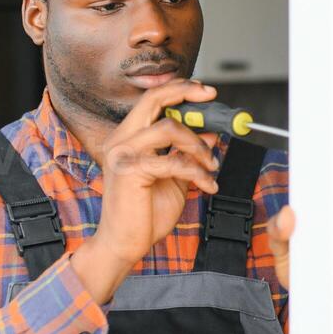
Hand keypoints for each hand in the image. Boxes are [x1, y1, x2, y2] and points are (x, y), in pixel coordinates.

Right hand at [72, 78, 220, 302]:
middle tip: (211, 97)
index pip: (152, 100)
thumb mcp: (175, 178)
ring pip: (168, 128)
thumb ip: (188, 155)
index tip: (205, 91)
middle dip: (186, 93)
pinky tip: (208, 184)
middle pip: (153, 99)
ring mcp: (122, 154)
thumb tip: (211, 134)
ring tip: (211, 164)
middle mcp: (121, 140)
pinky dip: (198, 172)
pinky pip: (174, 161)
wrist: (125, 244)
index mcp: (128, 137)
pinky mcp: (130, 171)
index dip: (179, 89)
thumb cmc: (145, 213)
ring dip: (198, 144)